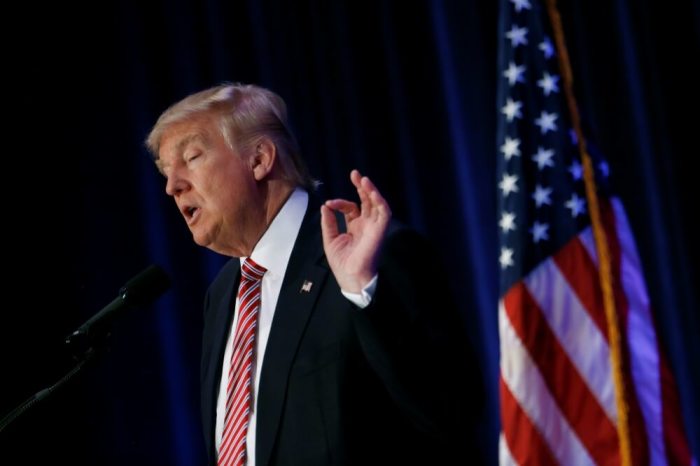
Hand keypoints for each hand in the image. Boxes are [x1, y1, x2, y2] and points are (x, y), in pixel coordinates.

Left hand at [321, 169, 391, 292]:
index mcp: (356, 227)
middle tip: (355, 173)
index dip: (340, 203)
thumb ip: (328, 222)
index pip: (351, 208)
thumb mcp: (330, 239)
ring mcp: (374, 227)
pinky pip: (384, 212)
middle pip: (367, 201)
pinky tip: (372, 191)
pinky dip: (380, 201)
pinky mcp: (380, 230)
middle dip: (361, 187)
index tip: (329, 204)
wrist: (350, 277)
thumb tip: (325, 206)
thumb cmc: (341, 262)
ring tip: (363, 179)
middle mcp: (366, 225)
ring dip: (371, 190)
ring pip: (377, 203)